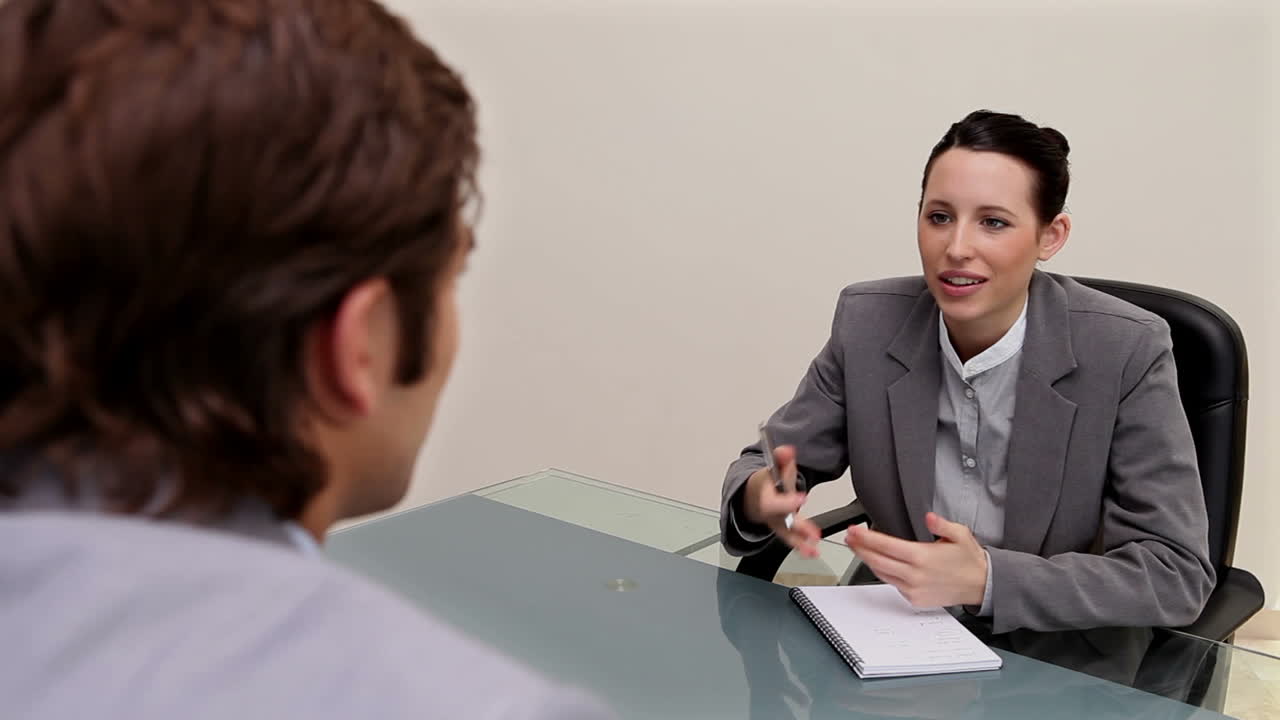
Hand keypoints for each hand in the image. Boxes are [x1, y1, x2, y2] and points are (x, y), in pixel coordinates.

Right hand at [742, 444, 819, 557]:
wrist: (752, 498)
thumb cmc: (764, 484)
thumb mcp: (772, 469)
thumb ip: (781, 459)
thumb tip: (787, 449)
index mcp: (764, 498)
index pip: (773, 503)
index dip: (786, 501)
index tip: (802, 497)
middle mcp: (770, 514)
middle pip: (781, 521)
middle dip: (797, 526)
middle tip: (812, 532)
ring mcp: (777, 524)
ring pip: (787, 535)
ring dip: (800, 542)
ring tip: (813, 550)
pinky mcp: (784, 531)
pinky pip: (792, 540)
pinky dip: (802, 547)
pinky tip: (814, 552)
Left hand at [844, 512, 987, 607]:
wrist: (981, 585)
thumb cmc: (969, 560)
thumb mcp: (960, 534)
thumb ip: (941, 524)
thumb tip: (929, 517)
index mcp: (923, 557)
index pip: (886, 546)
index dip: (866, 538)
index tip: (855, 531)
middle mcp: (915, 575)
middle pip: (877, 561)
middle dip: (860, 549)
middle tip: (850, 538)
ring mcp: (914, 589)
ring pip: (882, 574)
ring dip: (868, 561)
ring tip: (859, 548)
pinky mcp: (915, 599)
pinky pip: (892, 585)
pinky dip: (883, 573)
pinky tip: (879, 563)